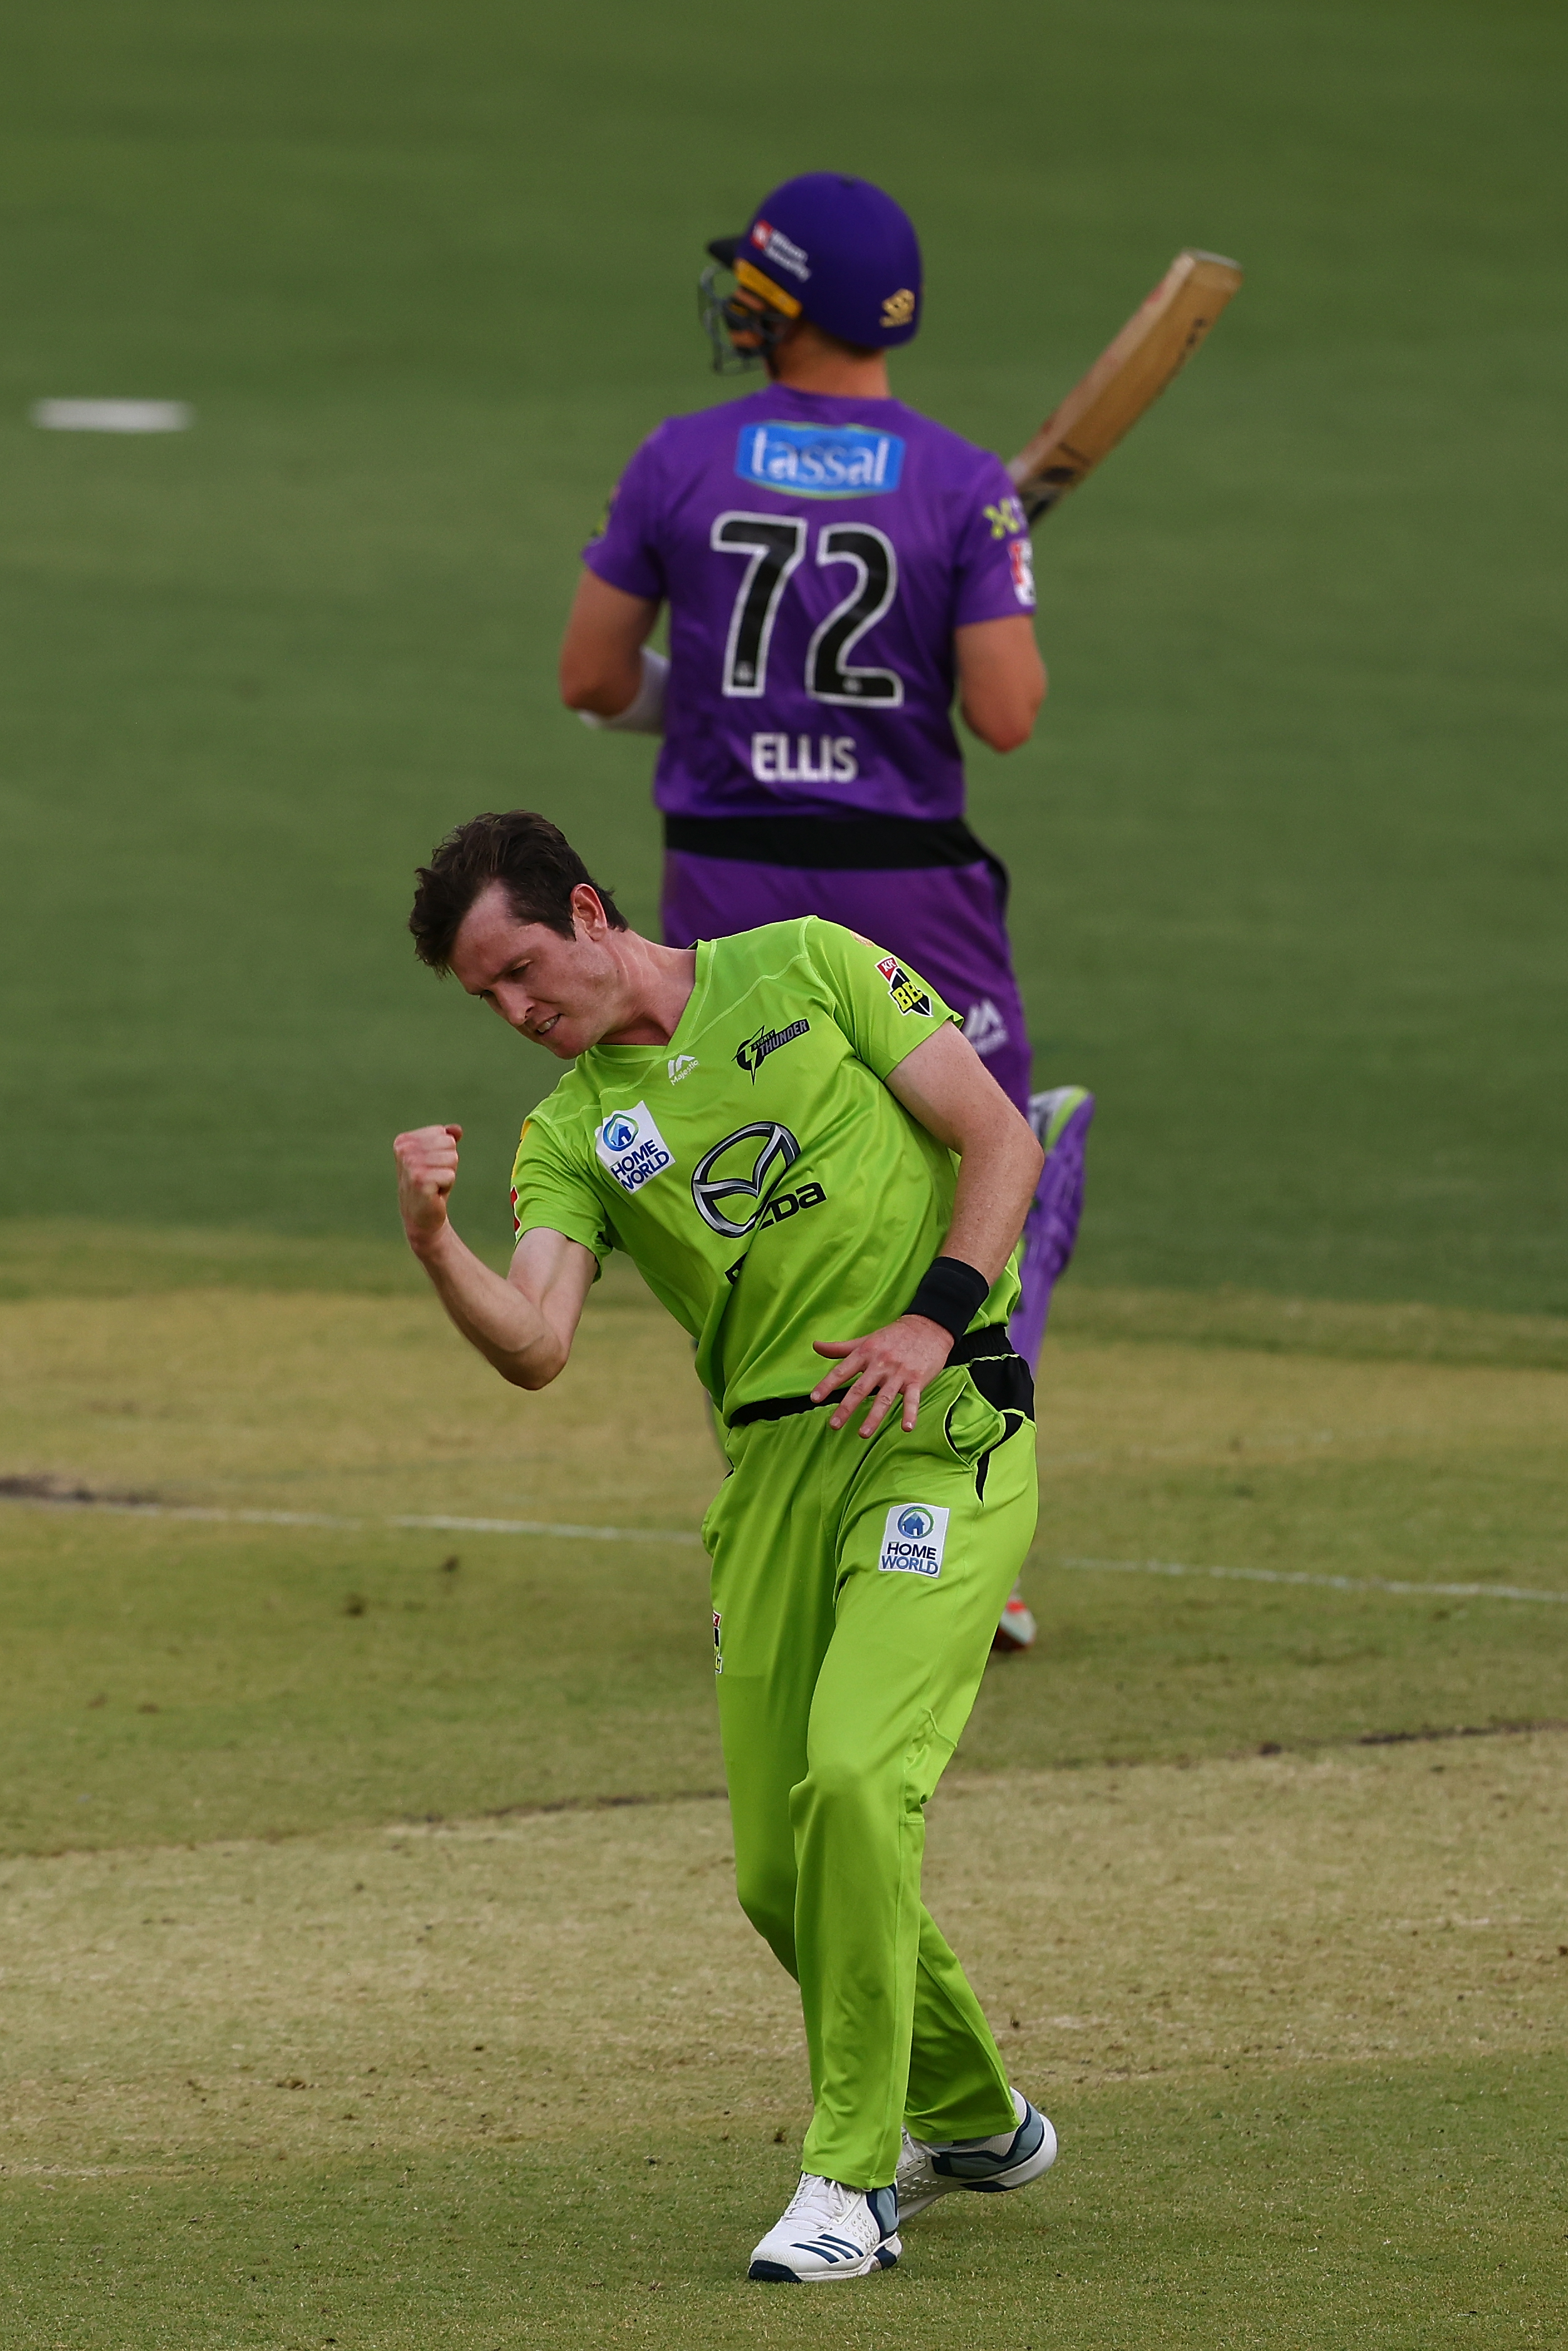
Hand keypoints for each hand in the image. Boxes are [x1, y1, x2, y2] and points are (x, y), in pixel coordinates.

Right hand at [394, 1123, 462, 1253]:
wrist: (421, 1216)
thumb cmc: (431, 1183)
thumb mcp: (438, 1157)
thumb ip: (446, 1139)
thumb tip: (457, 1129)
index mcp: (404, 1141)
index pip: (442, 1133)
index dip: (443, 1152)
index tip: (431, 1167)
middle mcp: (404, 1151)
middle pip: (449, 1144)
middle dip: (448, 1163)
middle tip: (434, 1177)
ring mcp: (410, 1166)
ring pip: (452, 1159)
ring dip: (448, 1174)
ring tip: (434, 1184)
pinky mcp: (419, 1181)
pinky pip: (450, 1175)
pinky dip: (447, 1186)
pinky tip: (434, 1193)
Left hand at [810, 1315, 953, 1438]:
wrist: (928, 1327)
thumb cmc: (893, 1336)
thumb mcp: (866, 1339)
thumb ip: (840, 1348)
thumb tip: (815, 1346)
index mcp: (865, 1353)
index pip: (842, 1371)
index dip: (827, 1384)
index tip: (814, 1398)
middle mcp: (880, 1363)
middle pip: (861, 1388)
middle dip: (846, 1407)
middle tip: (834, 1424)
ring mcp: (899, 1373)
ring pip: (884, 1398)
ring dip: (874, 1417)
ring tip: (863, 1433)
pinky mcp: (917, 1380)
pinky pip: (913, 1399)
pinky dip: (910, 1414)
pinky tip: (907, 1428)